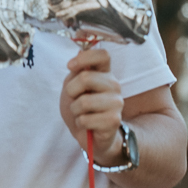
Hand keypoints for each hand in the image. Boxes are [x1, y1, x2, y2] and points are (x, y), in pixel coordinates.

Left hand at [60, 48, 123, 164]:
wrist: (87, 133)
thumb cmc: (80, 107)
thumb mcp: (72, 86)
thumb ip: (76, 71)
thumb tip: (79, 54)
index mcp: (104, 73)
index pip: (102, 55)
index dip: (84, 58)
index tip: (70, 66)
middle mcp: (114, 85)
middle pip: (86, 77)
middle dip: (71, 90)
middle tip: (75, 99)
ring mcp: (117, 103)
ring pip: (84, 101)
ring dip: (75, 110)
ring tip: (81, 113)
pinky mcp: (114, 120)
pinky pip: (86, 119)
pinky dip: (80, 123)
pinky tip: (87, 124)